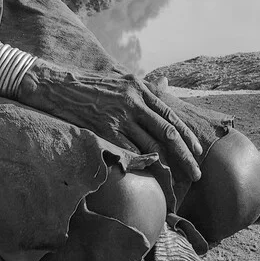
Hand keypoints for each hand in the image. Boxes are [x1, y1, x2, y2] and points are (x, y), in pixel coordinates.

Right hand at [17, 62, 202, 181]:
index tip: (198, 151)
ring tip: (177, 182)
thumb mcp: (122, 79)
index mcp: (139, 88)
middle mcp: (133, 101)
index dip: (187, 135)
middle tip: (197, 174)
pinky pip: (129, 151)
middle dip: (186, 155)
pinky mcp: (105, 130)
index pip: (170, 114)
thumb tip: (166, 83)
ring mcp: (120, 116)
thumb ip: (145, 85)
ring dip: (167, 165)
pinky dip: (142, 164)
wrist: (60, 86)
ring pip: (151, 145)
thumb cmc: (93, 85)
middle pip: (167, 132)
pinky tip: (151, 176)